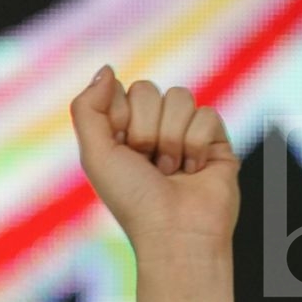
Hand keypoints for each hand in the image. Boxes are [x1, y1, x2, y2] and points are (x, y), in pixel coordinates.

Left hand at [69, 64, 239, 255]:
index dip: (122, 118)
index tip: (122, 150)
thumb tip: (107, 69)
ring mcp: (184, 134)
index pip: (123, 92)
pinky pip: (206, 114)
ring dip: (171, 139)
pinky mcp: (214, 140)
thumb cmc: (133, 200)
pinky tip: (193, 171)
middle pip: (150, 90)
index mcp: (122, 134)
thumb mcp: (95, 155)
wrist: (175, 232)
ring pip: (180, 97)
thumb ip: (87, 108)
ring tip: (170, 170)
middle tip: (148, 164)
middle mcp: (153, 131)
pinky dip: (196, 145)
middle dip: (145, 129)